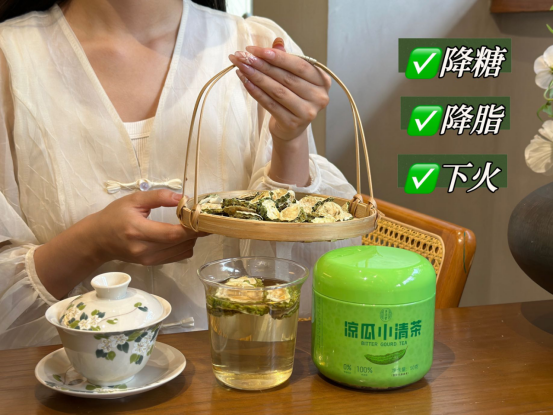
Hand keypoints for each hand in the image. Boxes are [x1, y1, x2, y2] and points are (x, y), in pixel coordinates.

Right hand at [90, 190, 204, 265]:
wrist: (98, 240)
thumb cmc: (115, 216)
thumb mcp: (134, 200)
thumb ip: (158, 197)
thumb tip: (183, 198)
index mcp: (138, 231)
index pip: (172, 234)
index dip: (192, 228)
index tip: (206, 219)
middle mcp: (144, 250)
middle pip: (180, 243)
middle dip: (197, 231)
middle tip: (206, 219)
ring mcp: (149, 260)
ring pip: (183, 251)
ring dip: (191, 238)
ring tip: (191, 224)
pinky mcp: (152, 264)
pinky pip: (178, 256)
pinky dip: (185, 245)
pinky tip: (182, 234)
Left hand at [228, 38, 330, 141]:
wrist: (291, 128)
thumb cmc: (292, 98)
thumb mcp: (292, 77)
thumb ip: (286, 60)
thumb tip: (277, 41)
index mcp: (322, 81)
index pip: (299, 65)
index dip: (277, 56)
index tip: (255, 49)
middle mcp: (319, 97)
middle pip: (287, 77)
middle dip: (262, 64)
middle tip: (242, 56)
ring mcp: (307, 112)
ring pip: (278, 90)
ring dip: (256, 77)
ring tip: (241, 67)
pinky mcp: (293, 123)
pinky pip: (270, 104)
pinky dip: (256, 92)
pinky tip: (245, 81)